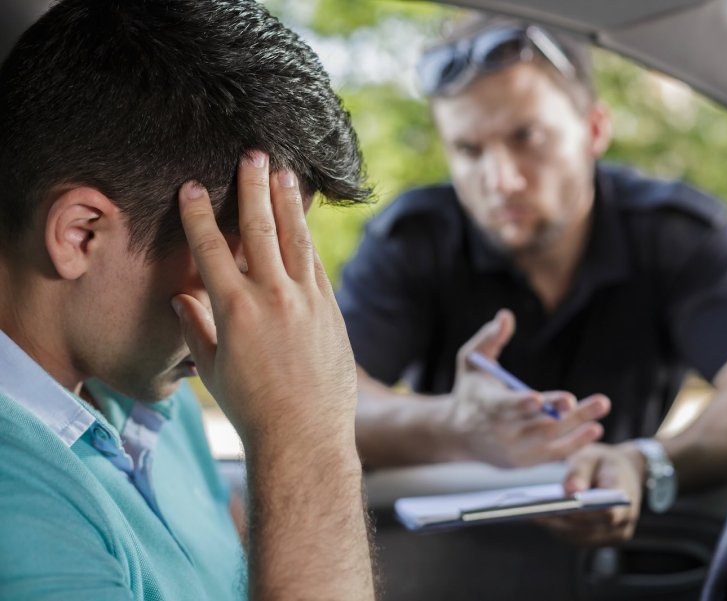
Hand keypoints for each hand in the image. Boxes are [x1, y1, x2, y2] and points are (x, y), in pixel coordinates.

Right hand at [171, 151, 357, 450]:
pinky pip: (317, 264)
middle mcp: (273, 296)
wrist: (305, 435)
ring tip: (284, 173)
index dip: (198, 214)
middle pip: (260, 229)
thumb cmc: (252, 409)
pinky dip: (308, 240)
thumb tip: (181, 300)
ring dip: (288, 202)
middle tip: (252, 154)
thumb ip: (196, 329)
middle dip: (253, 188)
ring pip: (296, 239)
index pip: (211, 248)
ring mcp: (307, 300)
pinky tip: (304, 222)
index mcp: (235, 309)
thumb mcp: (213, 370)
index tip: (191, 186)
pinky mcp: (330, 310)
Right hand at [447, 309, 608, 467]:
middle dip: (567, 415)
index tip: (539, 399)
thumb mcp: (470, 362)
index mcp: (488, 405)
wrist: (457, 435)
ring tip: (599, 421)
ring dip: (577, 431)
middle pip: (539, 425)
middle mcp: (502, 431)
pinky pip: (551, 456)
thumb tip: (505, 316)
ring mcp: (514, 450)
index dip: (522, 404)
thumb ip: (489, 339)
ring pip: (550, 441)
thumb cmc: (469, 392)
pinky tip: (593, 432)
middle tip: (595, 402)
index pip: (506, 407)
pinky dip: (573, 445)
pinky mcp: (524, 462)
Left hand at [539, 442, 644, 544]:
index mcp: (625, 495)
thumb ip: (580, 472)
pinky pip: (578, 538)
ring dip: (556, 527)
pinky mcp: (601, 539)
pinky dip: (559, 529)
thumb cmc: (605, 461)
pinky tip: (539, 518)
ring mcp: (614, 534)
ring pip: (580, 536)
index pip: (606, 511)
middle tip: (532, 511)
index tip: (556, 506)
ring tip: (530, 514)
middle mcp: (624, 521)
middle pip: (588, 527)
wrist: (623, 472)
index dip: (581, 512)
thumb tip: (568, 492)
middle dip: (560, 520)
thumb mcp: (592, 456)